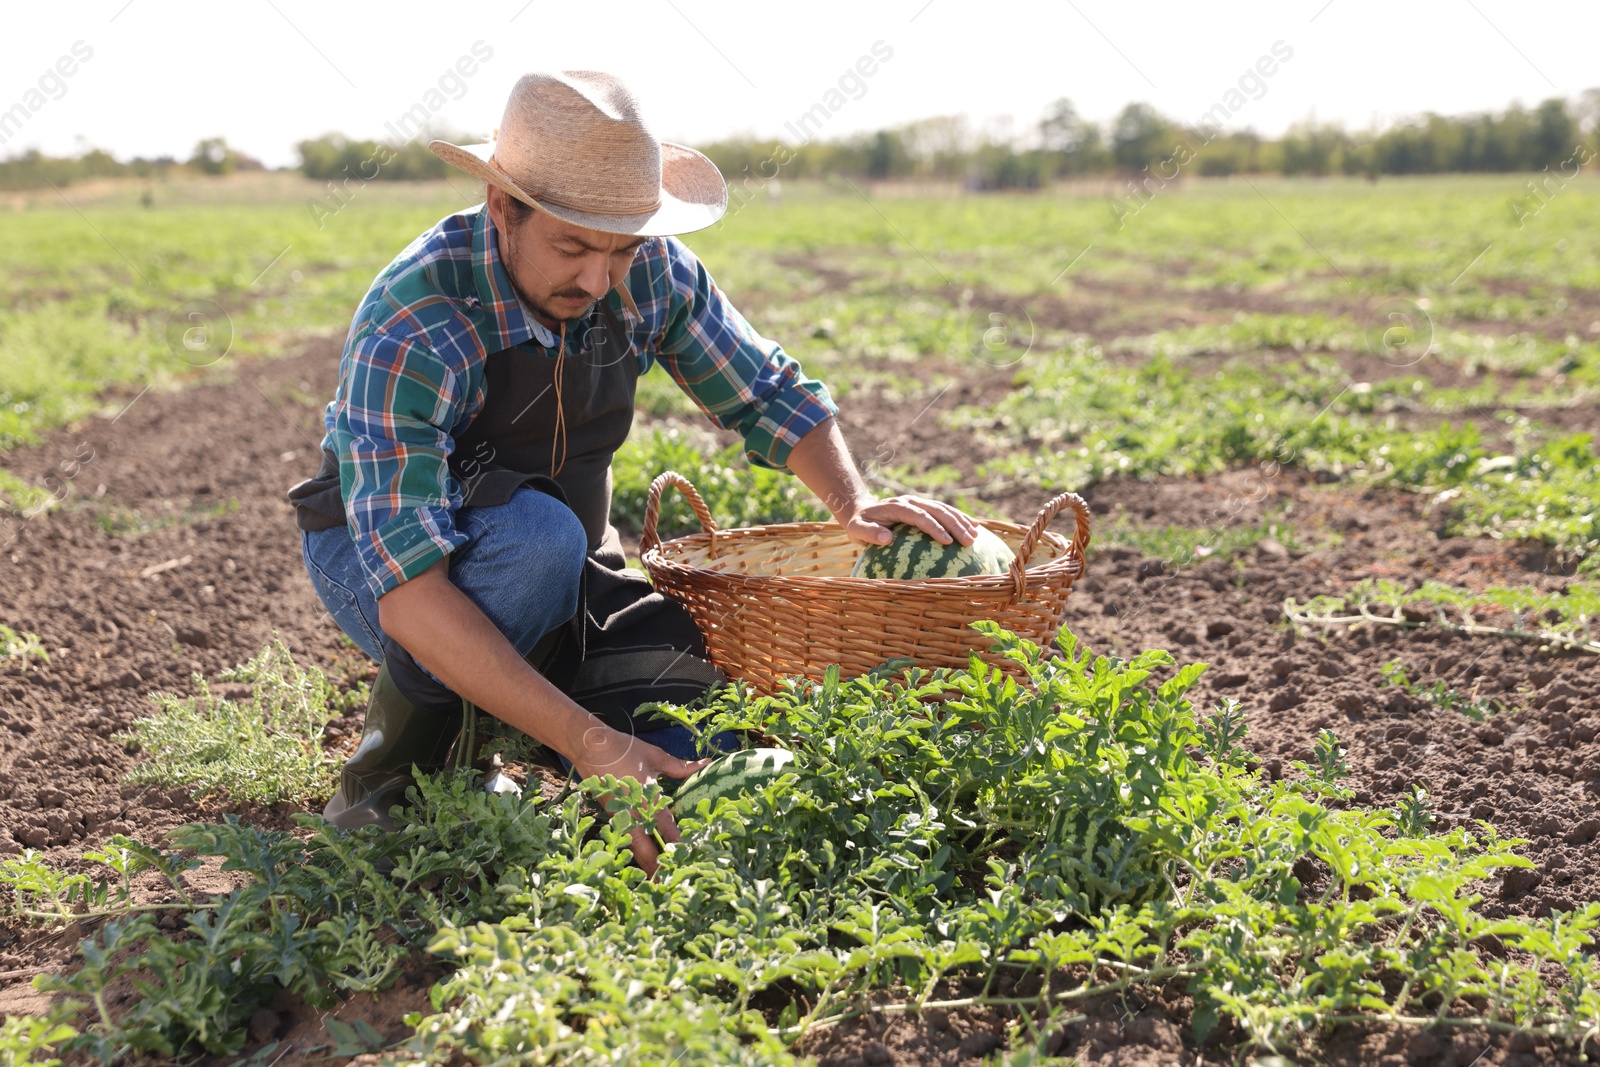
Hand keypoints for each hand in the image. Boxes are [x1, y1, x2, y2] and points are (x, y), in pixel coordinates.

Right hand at [570, 723, 709, 876]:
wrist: (589, 748)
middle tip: (672, 883)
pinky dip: (637, 854)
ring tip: (659, 882)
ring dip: (647, 865)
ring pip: (635, 851)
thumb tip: (706, 764)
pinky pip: (627, 842)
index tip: (690, 860)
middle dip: (660, 869)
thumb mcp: (655, 756)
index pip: (667, 832)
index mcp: (648, 801)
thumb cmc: (624, 750)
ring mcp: (620, 819)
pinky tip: (645, 861)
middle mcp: (634, 816)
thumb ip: (680, 767)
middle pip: (648, 852)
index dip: (679, 848)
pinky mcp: (612, 818)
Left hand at [844, 494, 980, 547]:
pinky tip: (974, 527)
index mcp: (897, 506)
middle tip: (969, 542)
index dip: (934, 527)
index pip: (920, 516)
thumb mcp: (857, 529)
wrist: (862, 510)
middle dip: (955, 525)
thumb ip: (869, 534)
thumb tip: (886, 539)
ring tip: (975, 536)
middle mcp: (911, 501)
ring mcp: (919, 502)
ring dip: (961, 521)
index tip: (947, 542)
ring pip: (944, 509)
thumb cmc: (859, 524)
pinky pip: (945, 511)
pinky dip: (960, 518)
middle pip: (937, 510)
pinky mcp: (924, 506)